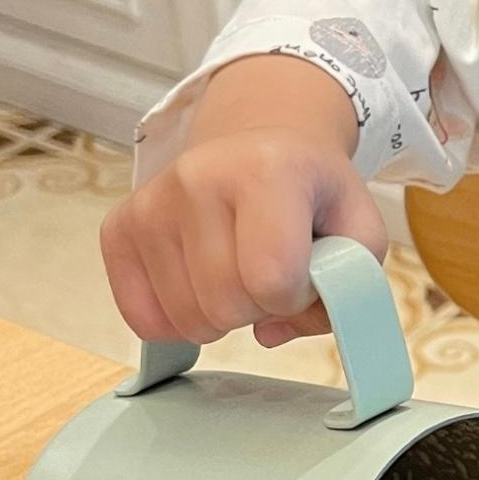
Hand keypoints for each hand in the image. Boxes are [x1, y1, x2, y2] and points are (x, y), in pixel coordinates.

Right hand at [103, 56, 382, 347]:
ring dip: (221, 316)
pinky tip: (200, 286)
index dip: (297, 297)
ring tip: (237, 273)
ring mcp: (151, 201)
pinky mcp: (119, 228)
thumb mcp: (359, 230)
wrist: (259, 147)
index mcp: (268, 169)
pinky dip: (178, 320)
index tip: (304, 272)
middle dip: (260, 307)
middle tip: (269, 273)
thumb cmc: (312, 195)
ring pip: (186, 319)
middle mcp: (198, 176)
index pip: (274, 280)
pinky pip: (143, 318)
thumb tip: (269, 332)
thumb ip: (345, 290)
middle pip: (227, 305)